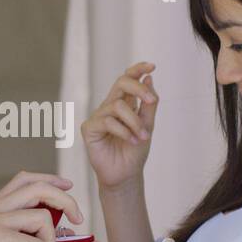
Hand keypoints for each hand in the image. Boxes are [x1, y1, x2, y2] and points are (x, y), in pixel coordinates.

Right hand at [81, 61, 157, 190]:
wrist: (125, 175)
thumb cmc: (135, 152)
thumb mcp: (148, 126)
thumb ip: (148, 105)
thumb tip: (149, 79)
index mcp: (124, 103)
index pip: (127, 79)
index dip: (137, 69)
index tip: (152, 67)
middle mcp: (109, 106)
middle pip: (121, 83)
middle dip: (138, 88)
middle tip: (150, 100)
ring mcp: (98, 116)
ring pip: (117, 105)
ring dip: (134, 121)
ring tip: (143, 137)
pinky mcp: (90, 129)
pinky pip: (108, 121)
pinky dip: (124, 131)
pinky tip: (132, 141)